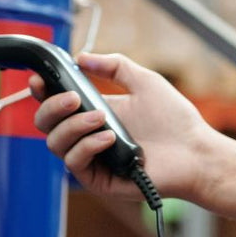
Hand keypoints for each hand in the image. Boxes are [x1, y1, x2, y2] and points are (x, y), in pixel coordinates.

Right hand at [32, 52, 215, 201]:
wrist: (196, 151)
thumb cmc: (176, 120)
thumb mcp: (145, 83)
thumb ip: (115, 66)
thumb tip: (82, 57)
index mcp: (95, 113)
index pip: (56, 104)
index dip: (42, 92)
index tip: (40, 80)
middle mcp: (88, 136)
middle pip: (45, 124)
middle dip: (53, 107)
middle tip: (74, 98)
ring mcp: (92, 158)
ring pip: (55, 143)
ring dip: (73, 127)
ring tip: (101, 118)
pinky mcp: (99, 179)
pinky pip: (75, 163)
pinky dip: (86, 146)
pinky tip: (107, 137)